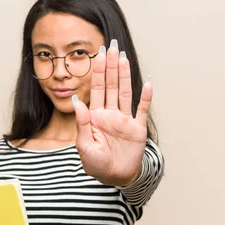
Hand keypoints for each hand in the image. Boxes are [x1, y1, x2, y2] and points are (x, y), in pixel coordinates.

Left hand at [72, 39, 151, 185]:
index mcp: (95, 116)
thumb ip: (82, 123)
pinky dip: (145, 97)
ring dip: (125, 75)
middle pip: (110, 85)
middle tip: (112, 46)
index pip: (96, 88)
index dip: (97, 70)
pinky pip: (141, 110)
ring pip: (125, 92)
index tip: (97, 53)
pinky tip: (147, 83)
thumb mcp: (84, 146)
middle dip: (111, 66)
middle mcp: (110, 113)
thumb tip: (77, 101)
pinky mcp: (137, 129)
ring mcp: (124, 120)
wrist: (114, 178)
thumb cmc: (96, 164)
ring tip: (124, 57)